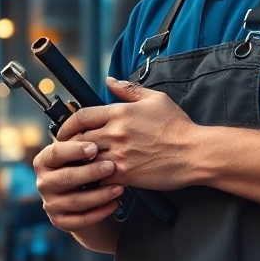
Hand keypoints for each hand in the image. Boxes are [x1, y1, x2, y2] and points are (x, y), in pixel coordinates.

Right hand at [33, 140, 124, 232]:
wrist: (83, 200)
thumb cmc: (82, 170)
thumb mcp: (78, 156)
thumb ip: (82, 146)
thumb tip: (98, 134)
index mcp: (44, 161)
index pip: (55, 153)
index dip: (75, 150)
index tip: (95, 148)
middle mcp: (43, 183)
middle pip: (66, 177)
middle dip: (91, 172)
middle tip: (111, 167)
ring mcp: (50, 204)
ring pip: (76, 201)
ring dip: (100, 194)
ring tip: (119, 187)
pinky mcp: (60, 221)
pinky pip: (81, 219)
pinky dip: (100, 212)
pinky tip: (114, 204)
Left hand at [55, 77, 198, 191]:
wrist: (195, 152)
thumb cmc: (178, 126)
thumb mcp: (155, 99)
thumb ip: (128, 90)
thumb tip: (110, 80)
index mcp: (119, 113)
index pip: (81, 116)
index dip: (68, 125)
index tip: (64, 132)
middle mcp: (115, 133)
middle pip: (78, 139)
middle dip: (70, 145)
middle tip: (67, 151)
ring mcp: (119, 154)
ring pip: (86, 160)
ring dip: (80, 163)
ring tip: (77, 167)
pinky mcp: (125, 174)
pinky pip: (99, 178)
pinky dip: (94, 180)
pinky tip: (94, 180)